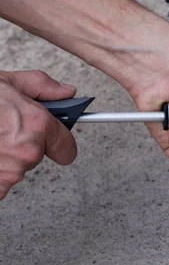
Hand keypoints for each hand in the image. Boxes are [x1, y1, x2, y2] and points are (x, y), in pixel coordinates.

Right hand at [0, 70, 76, 199]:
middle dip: (25, 143)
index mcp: (37, 126)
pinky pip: (1, 183)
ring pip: (17, 169)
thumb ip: (43, 87)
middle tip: (5, 128)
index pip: (67, 147)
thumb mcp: (9, 81)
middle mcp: (28, 153)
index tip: (55, 139)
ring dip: (6, 158)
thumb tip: (66, 93)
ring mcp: (9, 174)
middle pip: (38, 156)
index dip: (59, 141)